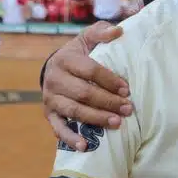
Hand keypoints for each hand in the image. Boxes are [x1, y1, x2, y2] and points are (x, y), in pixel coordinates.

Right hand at [42, 23, 131, 148]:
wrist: (55, 68)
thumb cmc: (79, 53)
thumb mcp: (87, 38)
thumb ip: (101, 32)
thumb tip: (118, 31)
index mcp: (65, 59)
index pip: (89, 70)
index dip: (109, 80)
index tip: (126, 89)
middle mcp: (54, 79)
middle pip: (83, 93)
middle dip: (107, 102)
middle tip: (128, 109)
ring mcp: (50, 98)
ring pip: (74, 111)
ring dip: (96, 119)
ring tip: (117, 124)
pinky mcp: (49, 114)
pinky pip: (59, 128)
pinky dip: (71, 138)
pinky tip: (85, 146)